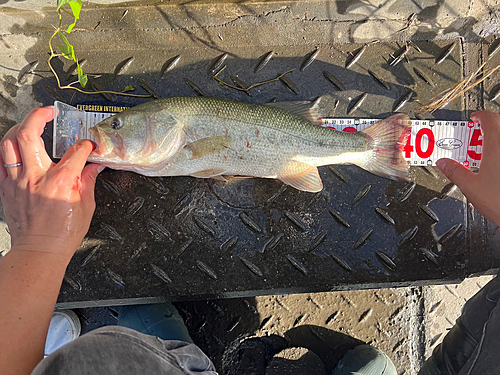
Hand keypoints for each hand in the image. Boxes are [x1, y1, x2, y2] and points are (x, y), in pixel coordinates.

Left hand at [0, 106, 102, 261]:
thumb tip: (93, 166)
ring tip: (30, 125)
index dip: (85, 145)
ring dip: (20, 128)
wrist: (40, 251)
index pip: (75, 151)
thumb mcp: (86, 206)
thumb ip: (88, 181)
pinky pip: (0, 160)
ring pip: (9, 142)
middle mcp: (35, 177)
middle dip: (39, 116)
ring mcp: (17, 181)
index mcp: (60, 182)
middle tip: (48, 112)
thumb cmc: (62, 233)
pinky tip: (16, 146)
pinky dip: (7, 149)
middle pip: (29, 134)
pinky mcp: (6, 187)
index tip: (88, 146)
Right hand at [436, 111, 499, 225]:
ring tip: (489, 149)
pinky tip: (496, 166)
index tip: (475, 118)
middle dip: (491, 124)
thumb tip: (443, 163)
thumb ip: (454, 171)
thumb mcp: (470, 187)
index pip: (489, 119)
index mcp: (496, 146)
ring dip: (497, 140)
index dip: (481, 116)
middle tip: (480, 132)